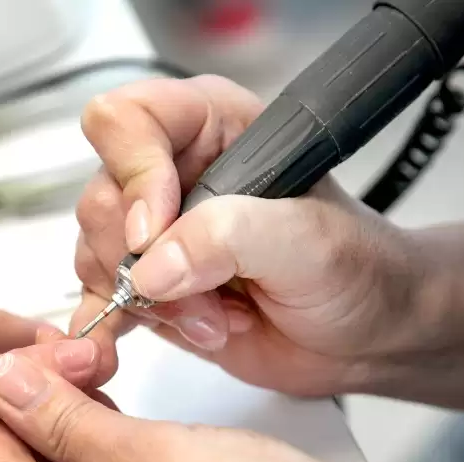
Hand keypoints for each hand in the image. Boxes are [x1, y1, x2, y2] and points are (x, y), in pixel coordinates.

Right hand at [73, 76, 428, 395]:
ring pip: (96, 256)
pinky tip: (163, 338)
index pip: (127, 122)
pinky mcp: (150, 285)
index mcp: (212, 128)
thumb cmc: (356, 270)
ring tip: (215, 319)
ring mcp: (158, 235)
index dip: (134, 176)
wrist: (366, 334)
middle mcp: (175, 174)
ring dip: (150, 303)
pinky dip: (119, 328)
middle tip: (207, 295)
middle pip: (102, 199)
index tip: (160, 231)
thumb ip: (227, 236)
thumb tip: (151, 266)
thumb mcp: (307, 241)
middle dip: (147, 262)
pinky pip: (98, 299)